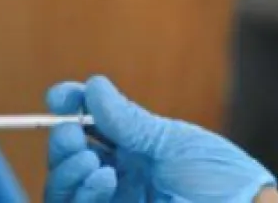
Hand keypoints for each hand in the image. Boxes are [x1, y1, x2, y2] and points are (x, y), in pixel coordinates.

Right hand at [45, 76, 276, 202]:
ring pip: (64, 186)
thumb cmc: (218, 178)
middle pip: (71, 155)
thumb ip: (128, 120)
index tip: (58, 96)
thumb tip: (92, 85)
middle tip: (69, 132)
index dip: (70, 106)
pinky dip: (80, 192)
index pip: (91, 123)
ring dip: (65, 168)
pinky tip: (102, 176)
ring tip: (87, 159)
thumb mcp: (172, 142)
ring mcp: (116, 200)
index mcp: (136, 146)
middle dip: (63, 139)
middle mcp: (121, 173)